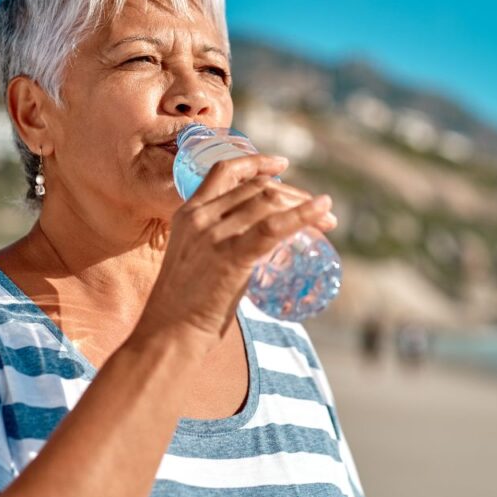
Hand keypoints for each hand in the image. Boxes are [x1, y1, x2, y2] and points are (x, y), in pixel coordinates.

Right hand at [136, 154, 335, 349]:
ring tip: (327, 220)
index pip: (225, 171)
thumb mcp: (194, 258)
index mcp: (188, 213)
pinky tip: (322, 210)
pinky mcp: (231, 256)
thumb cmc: (184, 305)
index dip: (256, 163)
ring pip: (269, 203)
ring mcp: (214, 235)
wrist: (169, 333)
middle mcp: (200, 217)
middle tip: (319, 209)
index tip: (282, 165)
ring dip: (305, 206)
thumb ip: (216, 243)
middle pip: (257, 188)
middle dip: (293, 194)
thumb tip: (254, 244)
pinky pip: (274, 228)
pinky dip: (303, 215)